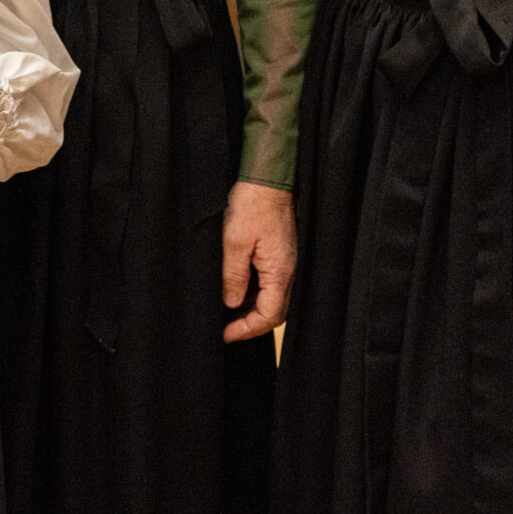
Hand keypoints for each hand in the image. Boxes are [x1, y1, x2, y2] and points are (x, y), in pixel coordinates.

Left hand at [221, 181, 295, 341]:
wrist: (266, 179)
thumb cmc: (252, 204)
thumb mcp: (234, 242)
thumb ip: (233, 276)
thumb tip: (231, 303)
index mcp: (280, 271)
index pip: (269, 315)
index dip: (247, 329)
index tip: (225, 334)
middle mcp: (287, 270)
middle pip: (273, 311)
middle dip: (249, 324)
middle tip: (225, 330)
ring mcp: (284, 262)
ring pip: (271, 298)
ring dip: (251, 309)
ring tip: (226, 315)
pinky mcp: (278, 253)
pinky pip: (269, 283)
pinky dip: (254, 293)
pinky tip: (235, 291)